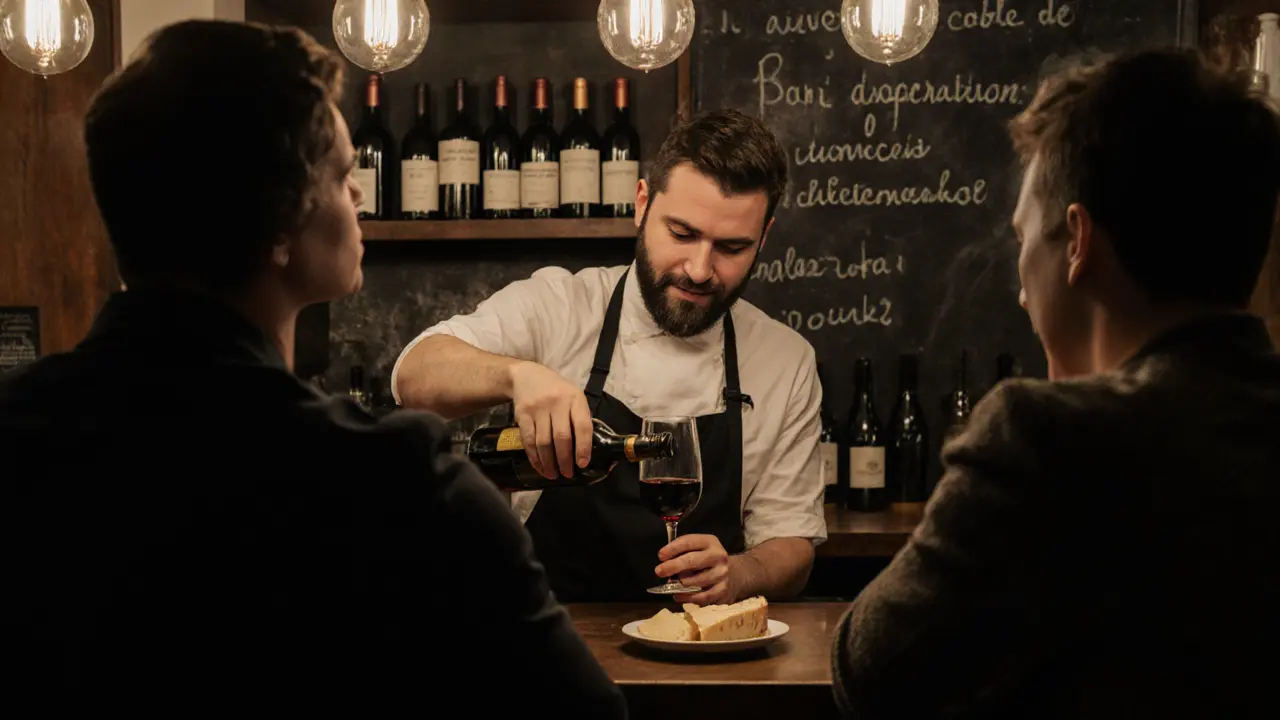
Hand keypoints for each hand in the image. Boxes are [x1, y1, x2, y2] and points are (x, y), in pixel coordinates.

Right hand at [509, 361, 593, 479]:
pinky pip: (528, 441)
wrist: (527, 376)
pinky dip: (534, 457)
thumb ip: (579, 418)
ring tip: (553, 474)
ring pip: (543, 442)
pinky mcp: (522, 415)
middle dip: (565, 460)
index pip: (582, 426)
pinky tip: (540, 466)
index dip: (583, 447)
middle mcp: (557, 403)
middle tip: (567, 474)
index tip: (582, 463)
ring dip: (549, 463)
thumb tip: (585, 449)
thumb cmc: (557, 390)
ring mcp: (538, 409)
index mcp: (575, 399)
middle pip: (561, 437)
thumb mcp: (574, 396)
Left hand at [655, 533, 733, 605]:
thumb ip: (681, 552)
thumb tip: (664, 563)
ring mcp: (722, 573)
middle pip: (693, 560)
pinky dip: (688, 598)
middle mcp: (718, 556)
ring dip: (682, 584)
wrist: (728, 571)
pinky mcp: (723, 589)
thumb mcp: (695, 548)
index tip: (661, 555)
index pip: (689, 542)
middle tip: (659, 571)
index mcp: (709, 541)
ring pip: (698, 580)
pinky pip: (703, 596)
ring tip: (671, 584)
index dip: (673, 548)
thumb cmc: (703, 558)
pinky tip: (678, 596)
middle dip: (674, 566)